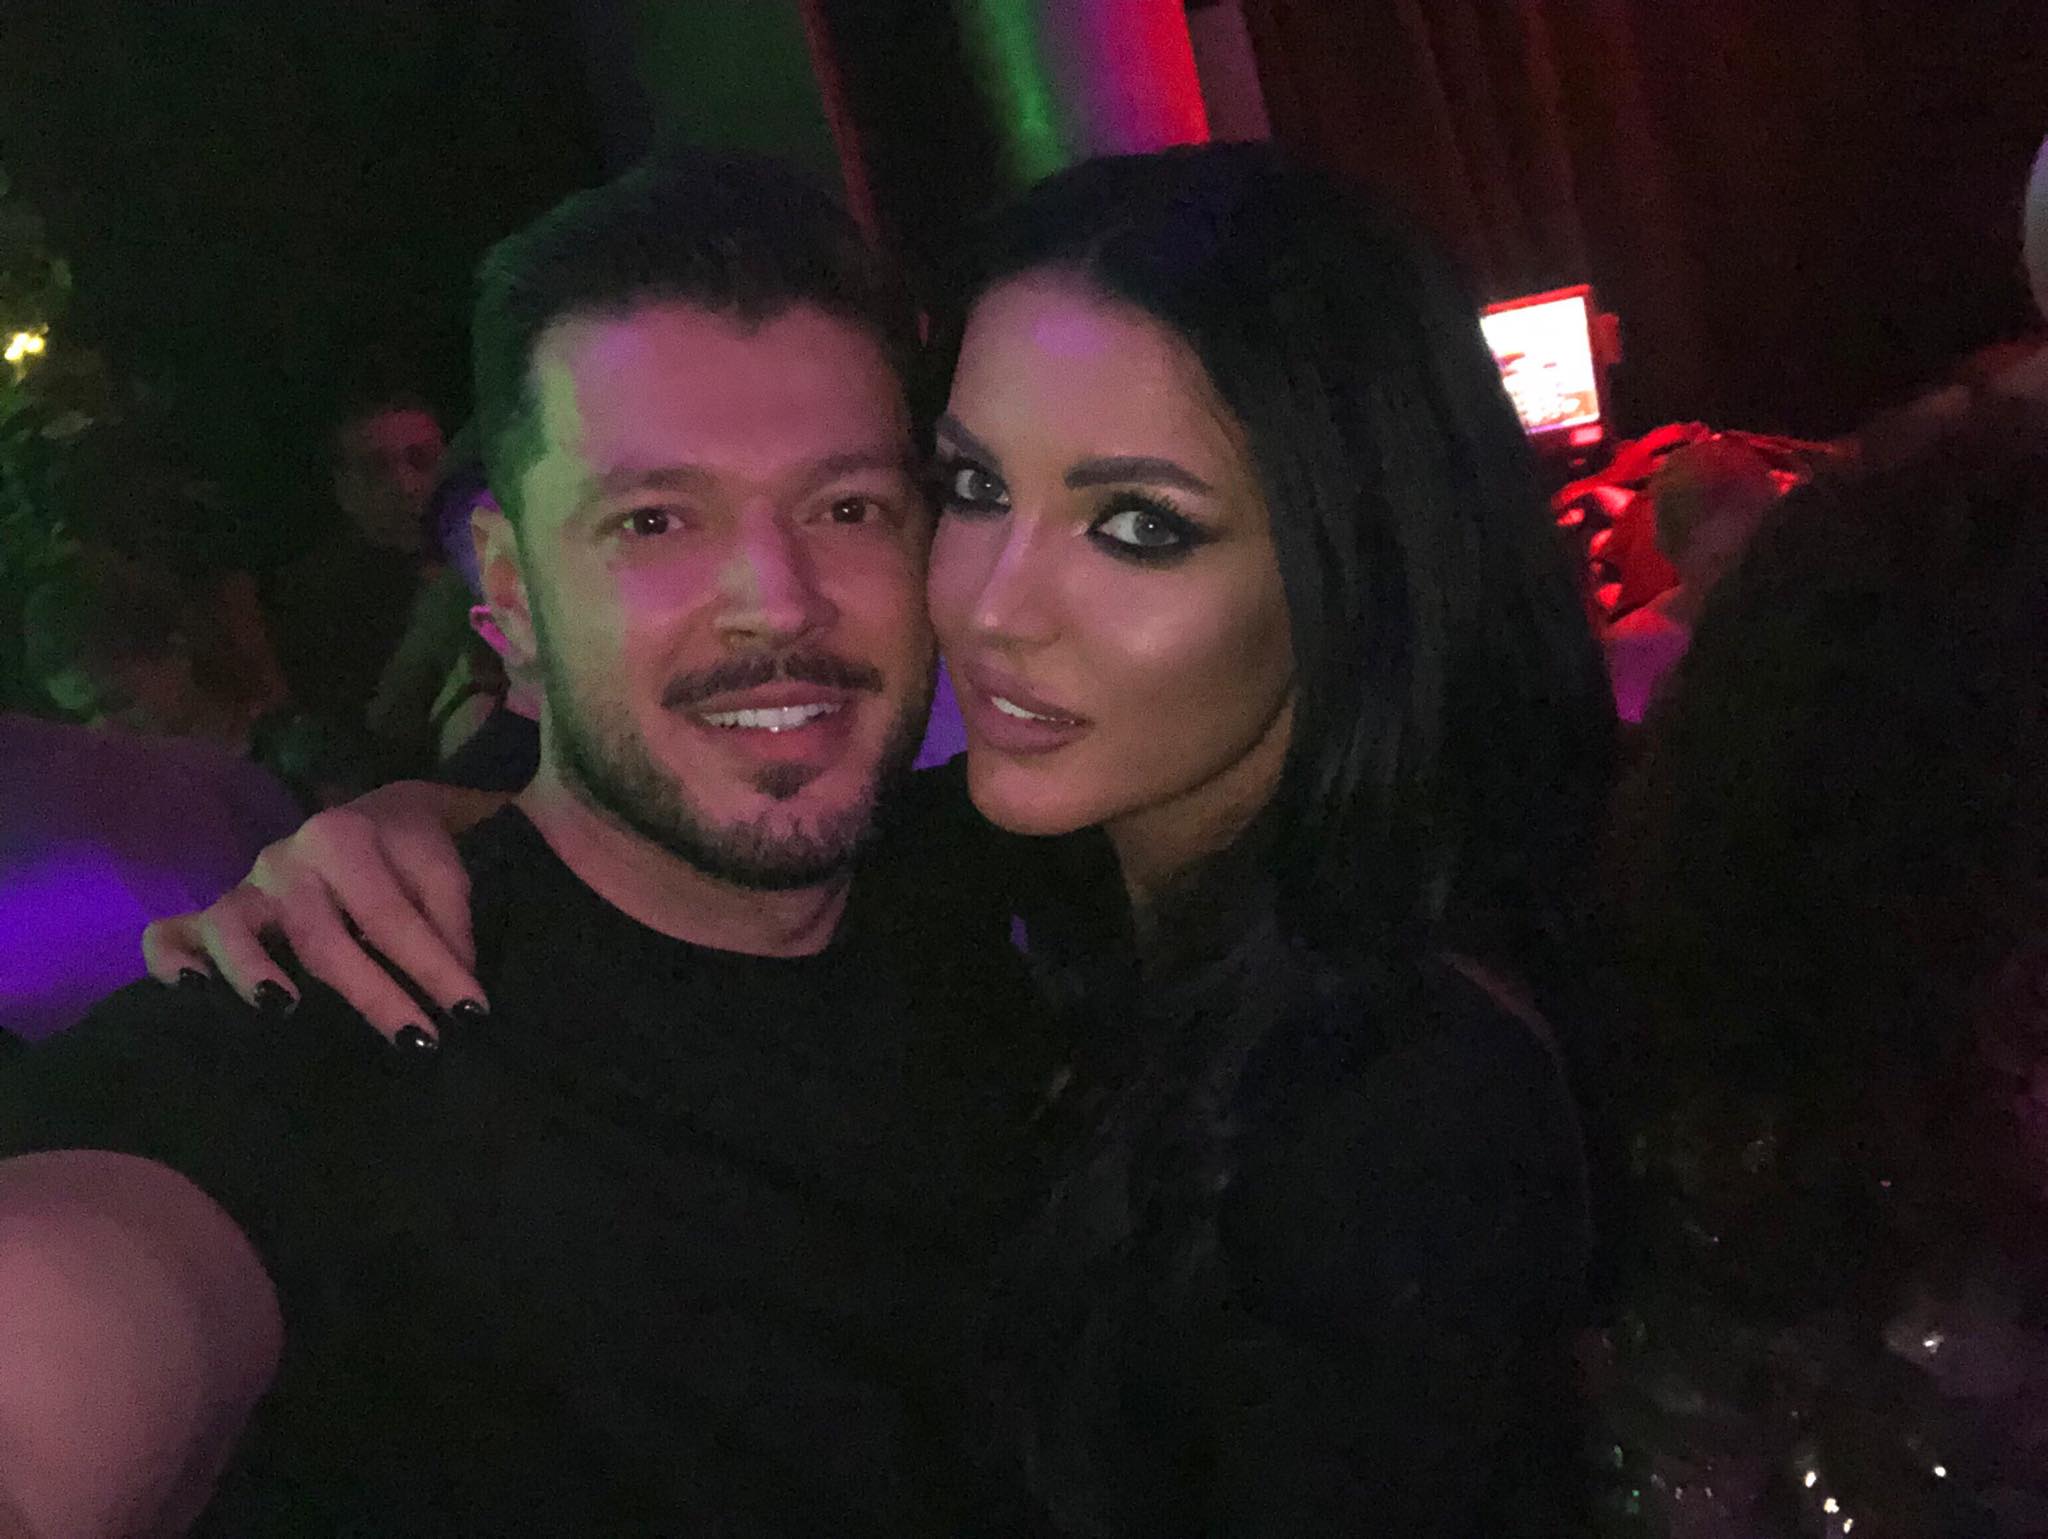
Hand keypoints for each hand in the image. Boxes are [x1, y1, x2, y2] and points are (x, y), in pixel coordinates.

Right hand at [143, 781, 500, 1040]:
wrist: (376, 814)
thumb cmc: (410, 852)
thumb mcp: (443, 874)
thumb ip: (451, 926)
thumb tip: (456, 992)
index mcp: (344, 839)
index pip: (391, 915)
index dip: (432, 968)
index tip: (470, 1013)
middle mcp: (285, 860)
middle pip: (321, 937)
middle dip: (371, 994)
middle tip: (416, 1042)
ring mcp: (245, 887)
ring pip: (232, 929)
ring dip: (250, 969)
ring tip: (282, 1009)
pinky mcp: (214, 912)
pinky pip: (170, 933)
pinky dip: (171, 961)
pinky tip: (190, 992)